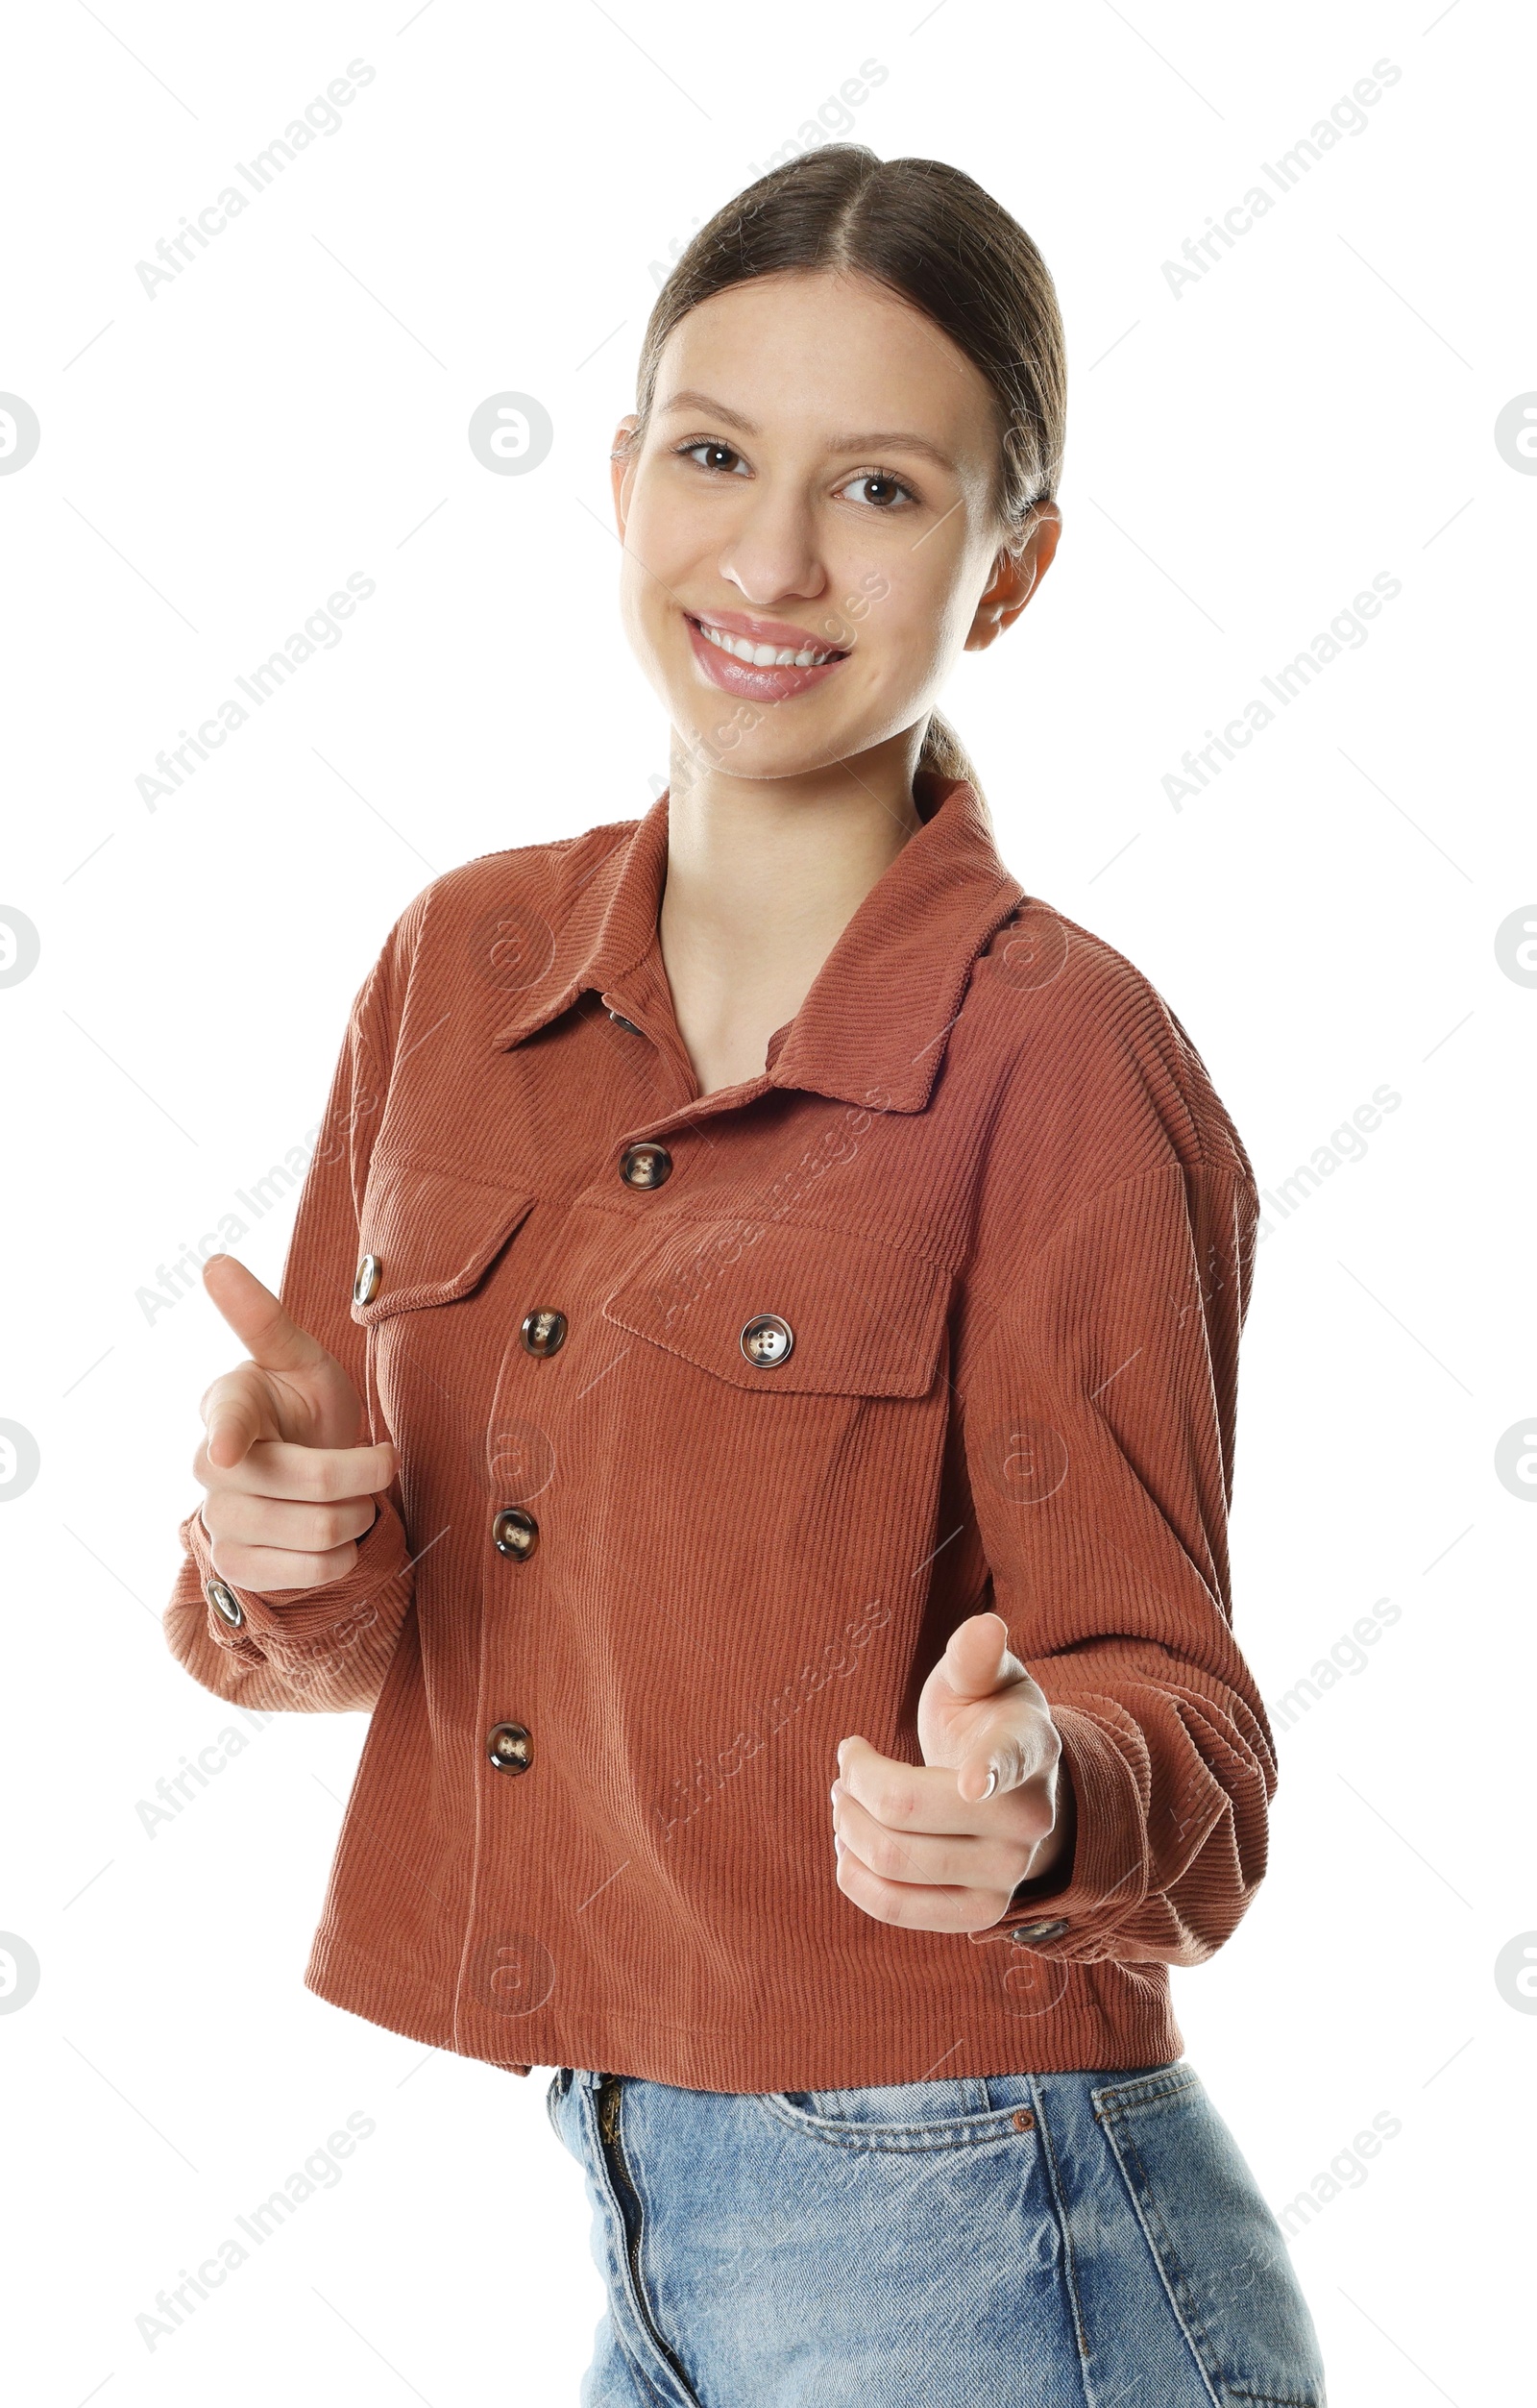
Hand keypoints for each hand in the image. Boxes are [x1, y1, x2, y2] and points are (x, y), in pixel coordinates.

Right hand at [192, 1253, 395, 1594]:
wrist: (313, 1480)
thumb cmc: (307, 1409)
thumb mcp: (303, 1360)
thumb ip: (265, 1321)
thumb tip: (214, 1263)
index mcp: (229, 1403)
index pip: (227, 1418)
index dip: (227, 1435)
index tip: (228, 1449)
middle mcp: (210, 1466)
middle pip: (314, 1484)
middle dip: (366, 1474)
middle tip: (376, 1462)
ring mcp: (219, 1519)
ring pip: (319, 1532)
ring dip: (357, 1515)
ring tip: (352, 1498)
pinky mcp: (236, 1566)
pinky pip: (311, 1571)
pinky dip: (342, 1555)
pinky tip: (334, 1535)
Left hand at [830, 1610, 1071, 1932]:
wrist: (1015, 1791)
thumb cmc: (987, 1719)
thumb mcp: (984, 1680)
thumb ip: (975, 1657)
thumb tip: (985, 1626)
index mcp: (1032, 1747)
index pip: (1010, 1760)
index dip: (990, 1769)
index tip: (971, 1781)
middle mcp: (1030, 1819)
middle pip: (904, 1810)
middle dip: (854, 1781)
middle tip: (847, 1760)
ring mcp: (1008, 1874)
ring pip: (892, 1859)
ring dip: (847, 1824)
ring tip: (843, 1797)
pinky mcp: (980, 1914)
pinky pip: (896, 1907)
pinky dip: (854, 1875)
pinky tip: (849, 1845)